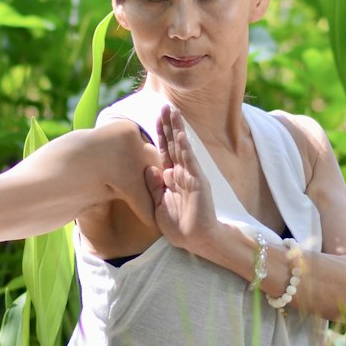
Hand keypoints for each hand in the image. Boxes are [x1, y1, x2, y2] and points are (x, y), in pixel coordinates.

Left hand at [143, 103, 217, 253]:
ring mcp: (190, 176)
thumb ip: (153, 187)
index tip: (155, 117)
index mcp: (171, 177)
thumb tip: (148, 168)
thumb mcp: (158, 205)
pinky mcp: (197, 182)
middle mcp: (181, 173)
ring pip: (182, 148)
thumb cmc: (178, 225)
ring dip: (178, 130)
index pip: (165, 151)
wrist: (196, 240)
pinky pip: (190, 163)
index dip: (160, 134)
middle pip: (173, 144)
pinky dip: (186, 150)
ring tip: (173, 112)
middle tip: (164, 105)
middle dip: (169, 125)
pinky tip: (182, 136)